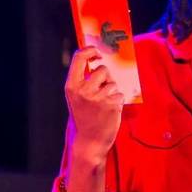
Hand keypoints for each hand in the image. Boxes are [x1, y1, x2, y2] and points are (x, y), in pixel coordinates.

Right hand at [64, 47, 123, 165]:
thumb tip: (98, 60)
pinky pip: (120, 94)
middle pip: (103, 69)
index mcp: (72, 86)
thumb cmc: (84, 116)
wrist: (89, 141)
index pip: (79, 58)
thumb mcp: (77, 97)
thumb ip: (84, 80)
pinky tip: (109, 111)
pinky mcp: (112, 104)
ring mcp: (98, 97)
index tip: (97, 52)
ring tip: (104, 105)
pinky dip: (117, 101)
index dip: (90, 51)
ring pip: (113, 83)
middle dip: (106, 78)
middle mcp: (83, 90)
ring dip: (112, 91)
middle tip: (101, 92)